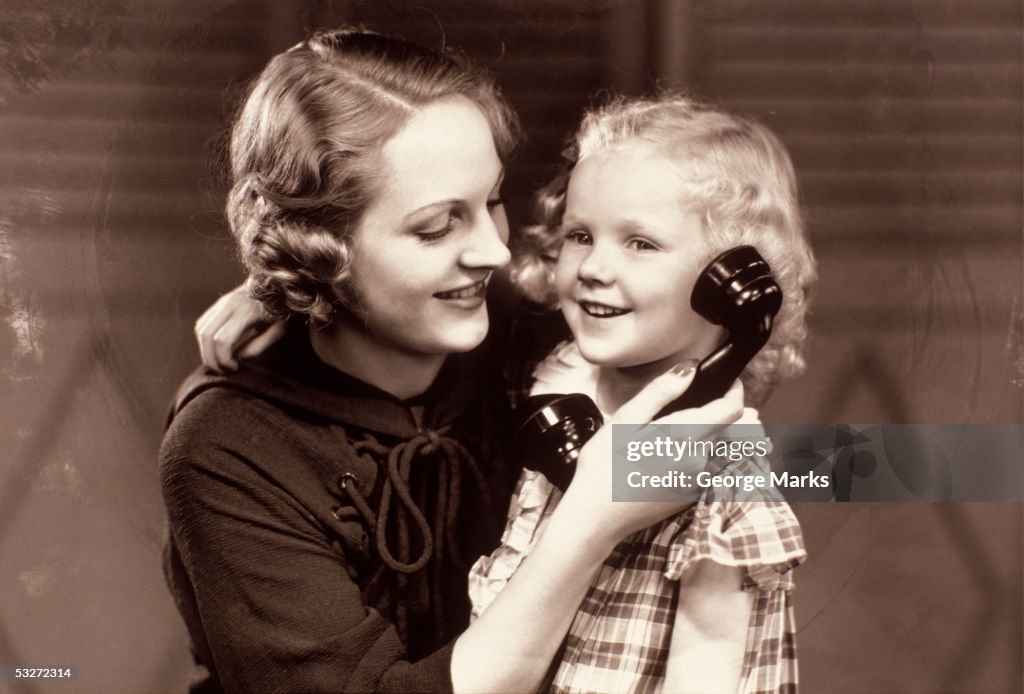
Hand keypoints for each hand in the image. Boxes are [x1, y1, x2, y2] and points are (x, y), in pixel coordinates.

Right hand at [195, 284, 285, 371]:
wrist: (278, 285)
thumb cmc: (281, 310)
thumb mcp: (277, 331)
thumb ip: (257, 346)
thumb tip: (237, 359)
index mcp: (246, 311)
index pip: (222, 340)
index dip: (224, 359)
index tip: (234, 368)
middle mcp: (230, 304)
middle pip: (206, 335)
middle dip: (210, 358)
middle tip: (223, 370)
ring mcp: (222, 301)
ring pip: (201, 329)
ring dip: (205, 349)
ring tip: (219, 362)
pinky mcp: (219, 302)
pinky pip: (203, 323)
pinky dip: (205, 339)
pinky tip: (217, 349)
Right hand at [560, 369, 743, 546]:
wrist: (594, 518)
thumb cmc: (604, 467)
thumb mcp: (625, 420)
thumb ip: (661, 392)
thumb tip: (690, 369)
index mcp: (685, 438)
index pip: (732, 410)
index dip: (735, 391)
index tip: (727, 381)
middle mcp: (699, 461)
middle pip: (726, 429)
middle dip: (716, 412)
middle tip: (687, 406)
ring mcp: (698, 482)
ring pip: (716, 448)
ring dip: (707, 435)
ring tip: (670, 434)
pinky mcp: (691, 496)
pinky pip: (706, 468)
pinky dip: (696, 456)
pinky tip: (665, 458)